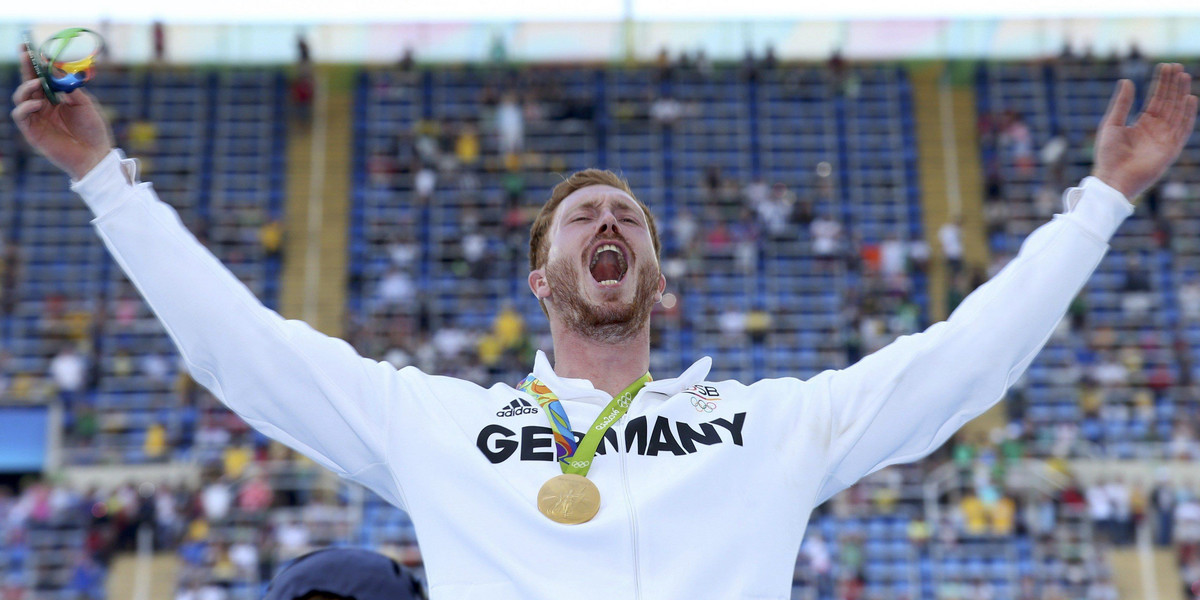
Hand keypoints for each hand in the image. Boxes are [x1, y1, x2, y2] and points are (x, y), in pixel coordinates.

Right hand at [10, 47, 113, 179]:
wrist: (96, 156)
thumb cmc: (94, 131)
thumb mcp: (86, 105)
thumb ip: (71, 89)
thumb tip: (57, 71)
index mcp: (56, 99)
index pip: (41, 78)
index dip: (35, 63)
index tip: (30, 47)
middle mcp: (44, 107)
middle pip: (28, 84)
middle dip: (26, 68)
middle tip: (27, 54)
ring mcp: (37, 119)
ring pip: (21, 98)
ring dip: (27, 88)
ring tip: (38, 84)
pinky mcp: (33, 132)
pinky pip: (21, 115)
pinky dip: (25, 107)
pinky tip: (37, 104)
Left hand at [1092, 63, 1197, 199]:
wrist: (1111, 177)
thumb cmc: (1107, 153)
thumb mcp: (1112, 124)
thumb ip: (1122, 104)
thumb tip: (1127, 81)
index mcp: (1143, 124)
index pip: (1157, 99)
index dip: (1162, 83)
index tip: (1166, 66)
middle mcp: (1157, 129)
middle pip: (1169, 102)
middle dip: (1173, 85)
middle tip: (1177, 66)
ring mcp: (1165, 138)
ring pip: (1178, 112)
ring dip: (1182, 94)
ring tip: (1184, 76)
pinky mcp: (1171, 149)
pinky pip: (1183, 129)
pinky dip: (1188, 114)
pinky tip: (1190, 98)